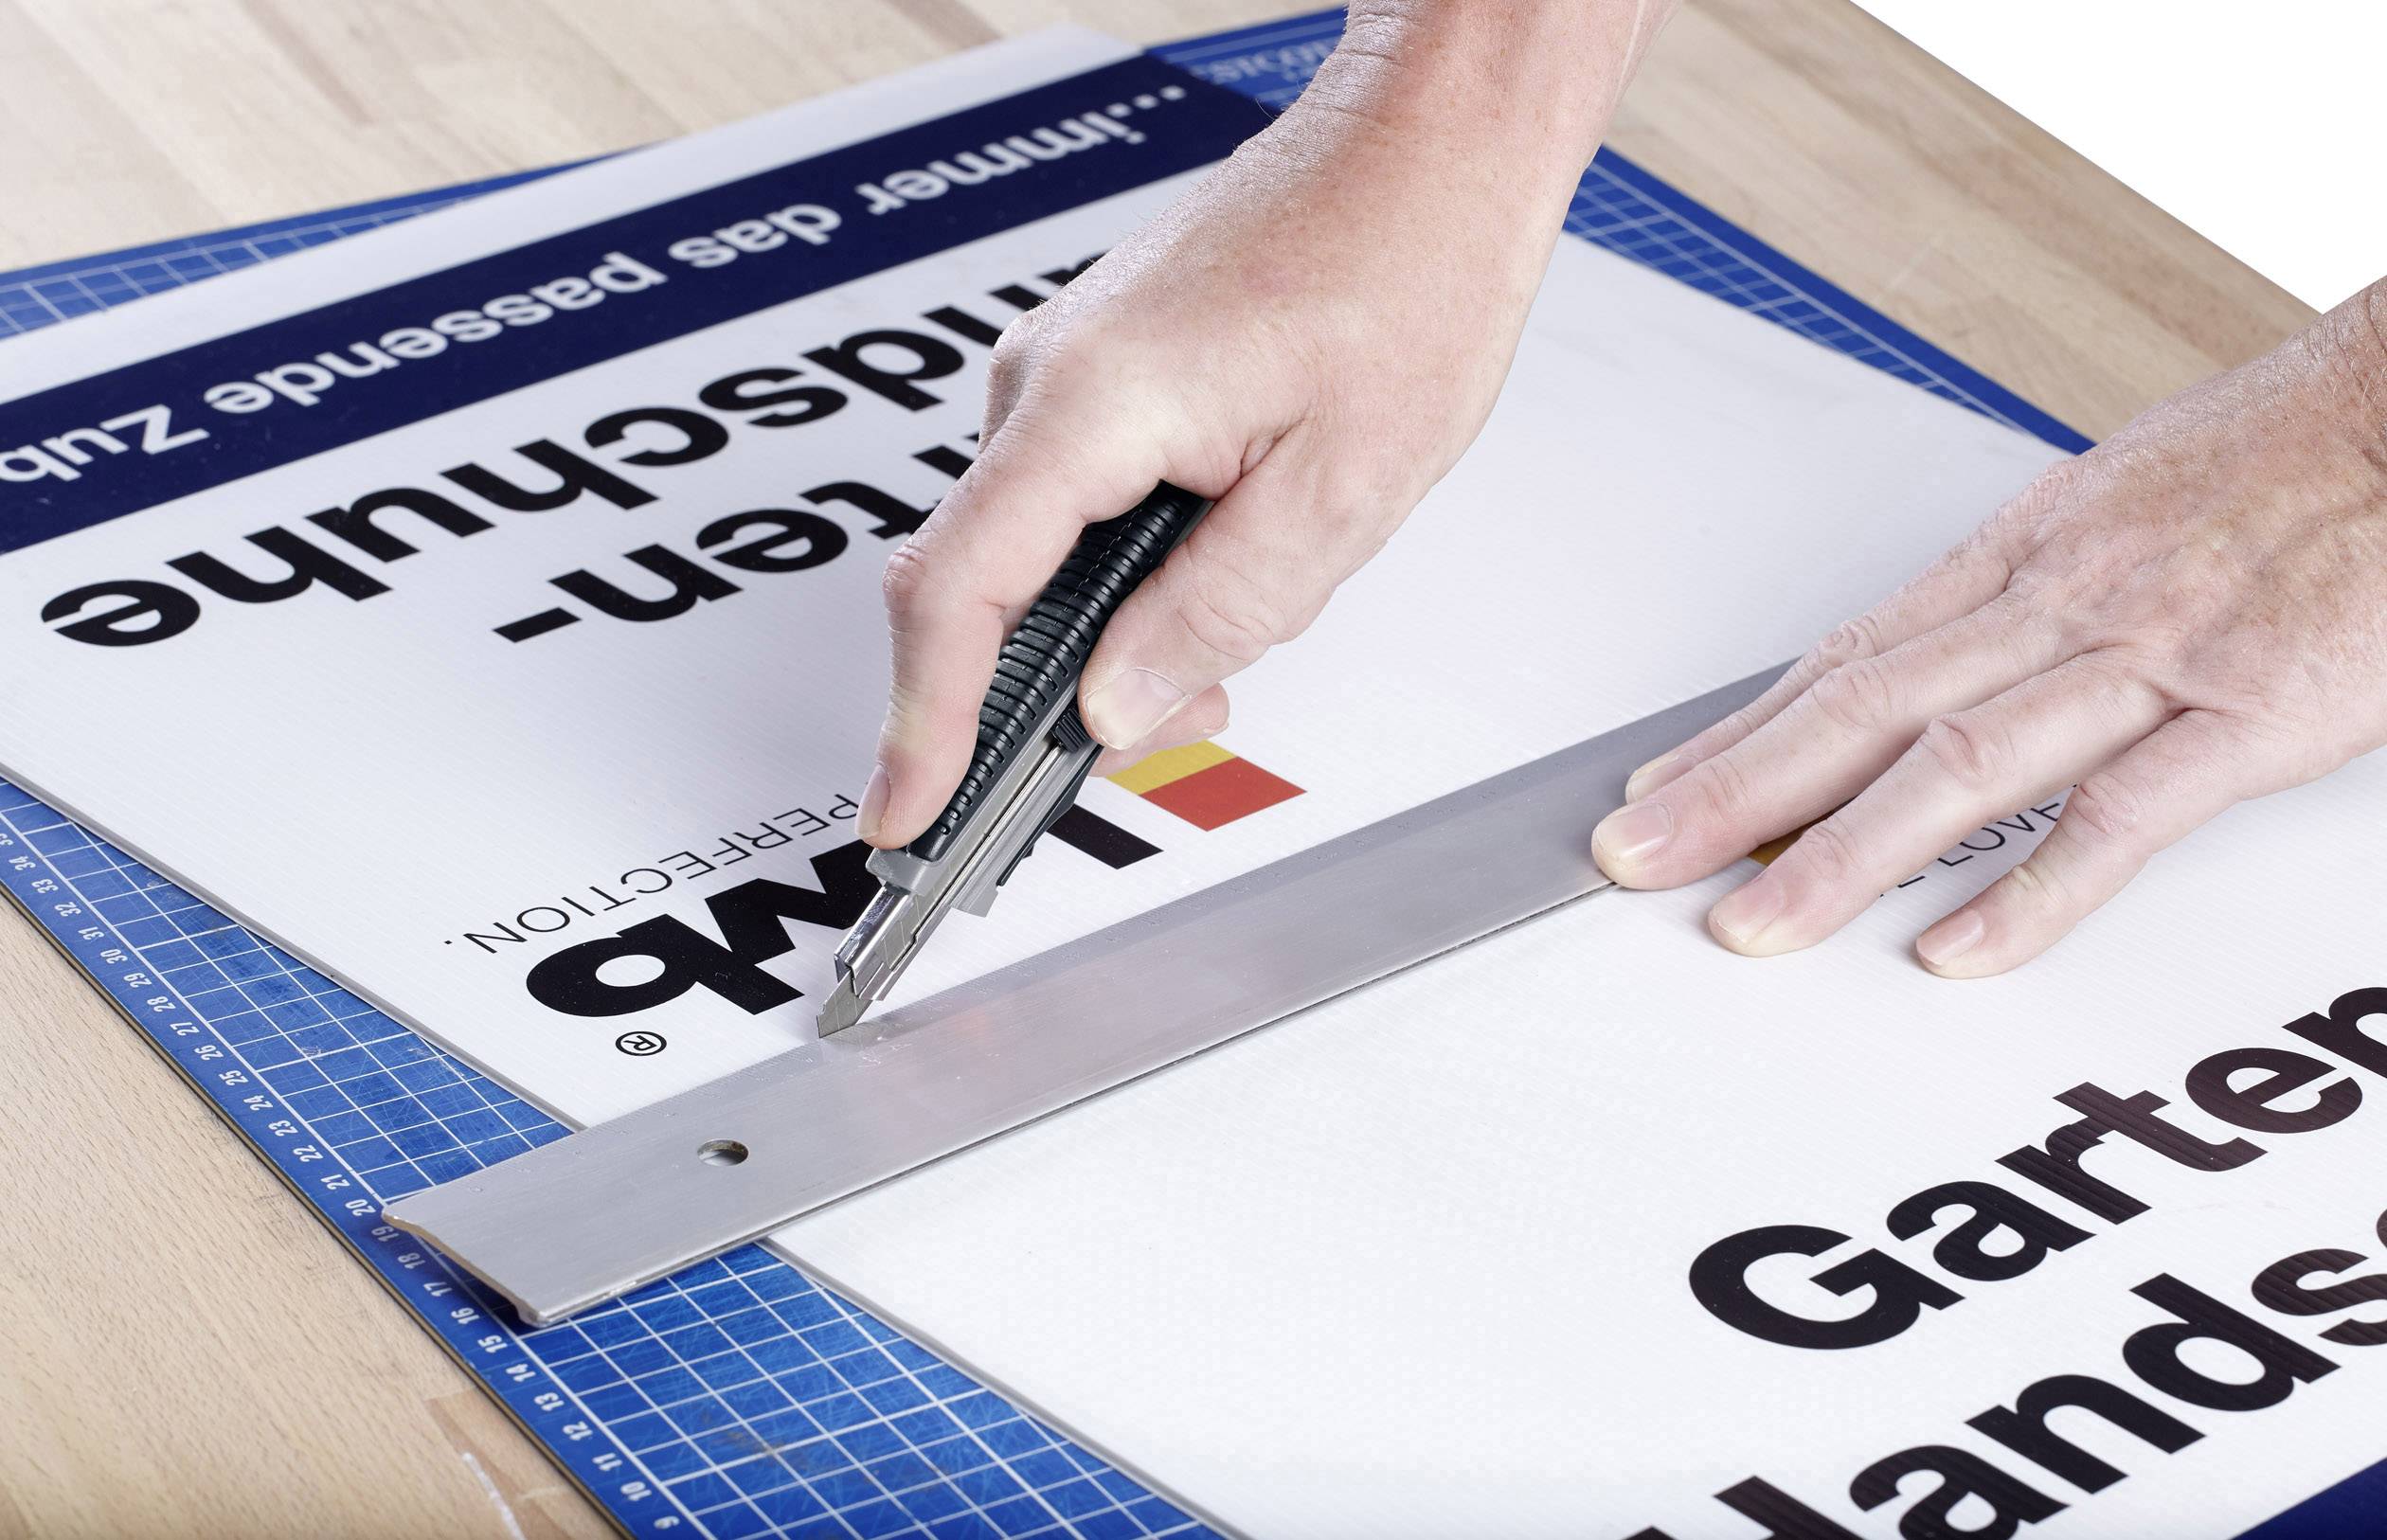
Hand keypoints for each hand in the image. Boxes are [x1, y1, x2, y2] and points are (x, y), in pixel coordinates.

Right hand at [857, 1, 1667, 846]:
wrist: (1428, 145)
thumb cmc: (1407, 273)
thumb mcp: (1337, 495)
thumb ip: (1215, 616)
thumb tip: (1114, 706)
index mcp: (1091, 403)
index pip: (955, 593)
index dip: (923, 723)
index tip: (906, 812)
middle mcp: (1048, 375)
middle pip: (983, 581)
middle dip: (1054, 687)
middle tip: (1169, 723)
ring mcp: (1062, 365)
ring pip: (1036, 546)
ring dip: (1111, 623)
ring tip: (1234, 630)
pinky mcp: (1095, 367)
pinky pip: (1071, 496)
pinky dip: (1124, 562)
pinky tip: (1214, 562)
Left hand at [1592, 281, 2386, 975]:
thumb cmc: (2280, 457)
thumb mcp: (2120, 512)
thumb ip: (2024, 599)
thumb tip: (1926, 666)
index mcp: (2024, 554)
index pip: (1845, 661)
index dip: (1736, 738)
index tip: (1652, 795)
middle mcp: (2063, 600)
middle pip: (1863, 709)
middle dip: (1734, 795)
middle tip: (1633, 861)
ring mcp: (2150, 656)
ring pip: (1960, 761)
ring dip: (1842, 851)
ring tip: (1752, 927)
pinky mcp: (2250, 710)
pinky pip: (2122, 811)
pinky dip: (2035, 887)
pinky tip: (1956, 949)